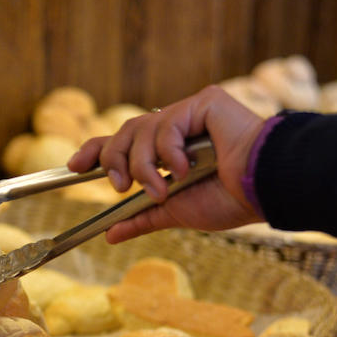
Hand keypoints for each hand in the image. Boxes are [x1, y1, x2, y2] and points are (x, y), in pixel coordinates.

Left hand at [68, 85, 266, 243]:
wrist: (262, 190)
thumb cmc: (229, 200)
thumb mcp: (175, 212)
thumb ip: (142, 218)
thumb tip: (110, 235)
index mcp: (169, 150)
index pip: (124, 142)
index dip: (96, 150)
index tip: (74, 166)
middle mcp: (177, 128)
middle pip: (125, 131)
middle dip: (113, 159)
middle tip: (118, 186)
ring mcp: (191, 113)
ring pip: (141, 128)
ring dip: (142, 164)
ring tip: (160, 188)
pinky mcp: (206, 102)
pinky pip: (168, 123)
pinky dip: (169, 151)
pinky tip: (184, 168)